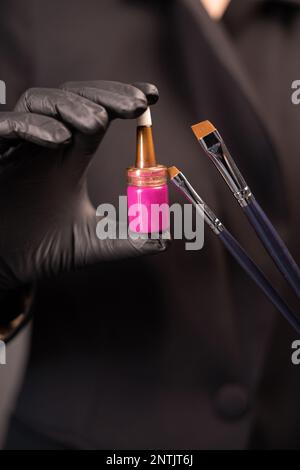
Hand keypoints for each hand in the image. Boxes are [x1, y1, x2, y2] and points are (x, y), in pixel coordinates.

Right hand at [0, 81, 167, 321]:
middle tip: (137, 103)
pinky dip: (32, 126)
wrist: (1, 268)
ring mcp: (17, 147)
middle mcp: (44, 144)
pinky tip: (59, 139)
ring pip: (39, 101)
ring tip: (98, 123)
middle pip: (72, 98)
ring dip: (72, 105)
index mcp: (68, 158)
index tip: (151, 97)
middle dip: (106, 95)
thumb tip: (165, 238)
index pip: (96, 114)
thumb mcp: (91, 243)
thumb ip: (127, 239)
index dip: (121, 99)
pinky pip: (6, 127)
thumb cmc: (39, 250)